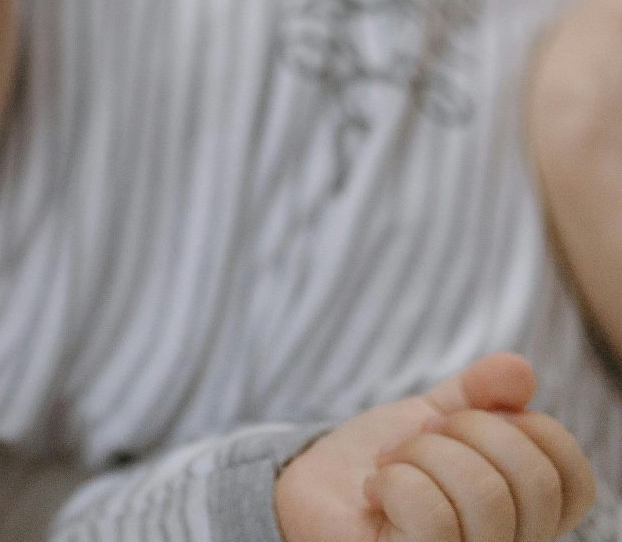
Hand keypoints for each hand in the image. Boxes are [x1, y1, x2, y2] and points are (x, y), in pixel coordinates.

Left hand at [275, 356, 597, 541]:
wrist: (314, 487)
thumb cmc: (385, 461)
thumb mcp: (438, 416)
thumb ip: (482, 393)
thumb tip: (521, 371)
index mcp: (525, 516)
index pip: (572, 477)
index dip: (529, 429)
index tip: (469, 420)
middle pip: (532, 478)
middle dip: (465, 431)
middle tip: (422, 438)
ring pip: (485, 493)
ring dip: (424, 455)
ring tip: (396, 464)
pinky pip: (432, 516)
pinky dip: (395, 481)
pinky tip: (376, 490)